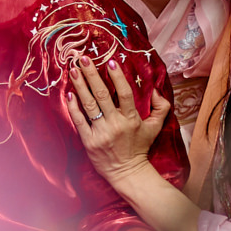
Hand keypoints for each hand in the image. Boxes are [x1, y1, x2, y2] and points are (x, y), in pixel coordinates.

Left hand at [65, 61, 167, 183]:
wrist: (127, 172)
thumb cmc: (140, 147)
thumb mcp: (155, 127)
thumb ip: (161, 107)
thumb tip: (156, 90)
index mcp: (131, 119)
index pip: (124, 93)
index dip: (117, 77)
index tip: (110, 62)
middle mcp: (115, 124)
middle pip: (102, 95)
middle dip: (91, 75)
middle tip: (83, 59)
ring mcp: (100, 133)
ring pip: (88, 105)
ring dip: (80, 86)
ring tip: (73, 70)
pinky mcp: (88, 141)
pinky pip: (79, 121)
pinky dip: (73, 107)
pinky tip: (69, 93)